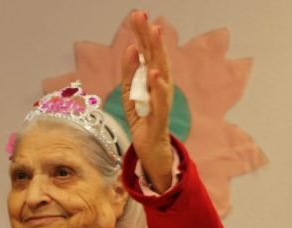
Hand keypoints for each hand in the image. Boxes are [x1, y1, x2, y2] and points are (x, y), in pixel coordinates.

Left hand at [120, 11, 173, 192]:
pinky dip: (157, 87)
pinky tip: (154, 73)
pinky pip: (159, 102)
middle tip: (142, 15)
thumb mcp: (130, 94)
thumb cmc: (142, 120)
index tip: (137, 14)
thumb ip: (129, 72)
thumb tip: (130, 48)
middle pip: (155, 57)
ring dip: (157, 52)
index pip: (147, 52)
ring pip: (161, 73)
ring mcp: (162, 101)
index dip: (142, 34)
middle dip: (149, 36)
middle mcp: (160, 86)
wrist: (150, 150)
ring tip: (154, 33)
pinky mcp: (159, 119)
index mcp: (152, 79)